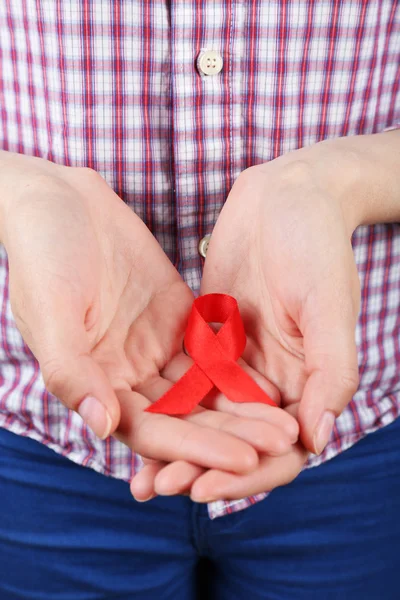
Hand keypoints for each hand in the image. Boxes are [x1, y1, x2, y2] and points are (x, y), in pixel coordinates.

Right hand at [0, 152, 297, 475]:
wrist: (62, 203)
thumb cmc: (43, 256)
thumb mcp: (51, 313)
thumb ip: (73, 372)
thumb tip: (104, 427)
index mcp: (97, 385)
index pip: (153, 431)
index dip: (197, 449)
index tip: (245, 462)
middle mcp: (129, 376)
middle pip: (187, 417)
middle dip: (233, 434)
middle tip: (283, 442)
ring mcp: (155, 348)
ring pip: (205, 389)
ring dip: (244, 408)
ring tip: (286, 421)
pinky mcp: (177, 318)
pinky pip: (212, 350)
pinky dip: (239, 368)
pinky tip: (272, 380)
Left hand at [130, 136, 369, 500]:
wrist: (286, 196)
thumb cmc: (317, 245)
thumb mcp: (329, 304)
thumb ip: (330, 371)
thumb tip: (316, 439)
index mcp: (307, 384)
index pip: (280, 451)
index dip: (245, 475)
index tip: (203, 487)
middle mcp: (271, 382)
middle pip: (235, 441)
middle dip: (199, 467)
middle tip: (157, 486)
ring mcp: (238, 362)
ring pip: (205, 418)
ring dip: (175, 445)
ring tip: (139, 473)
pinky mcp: (209, 340)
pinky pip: (183, 380)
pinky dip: (162, 403)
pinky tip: (130, 417)